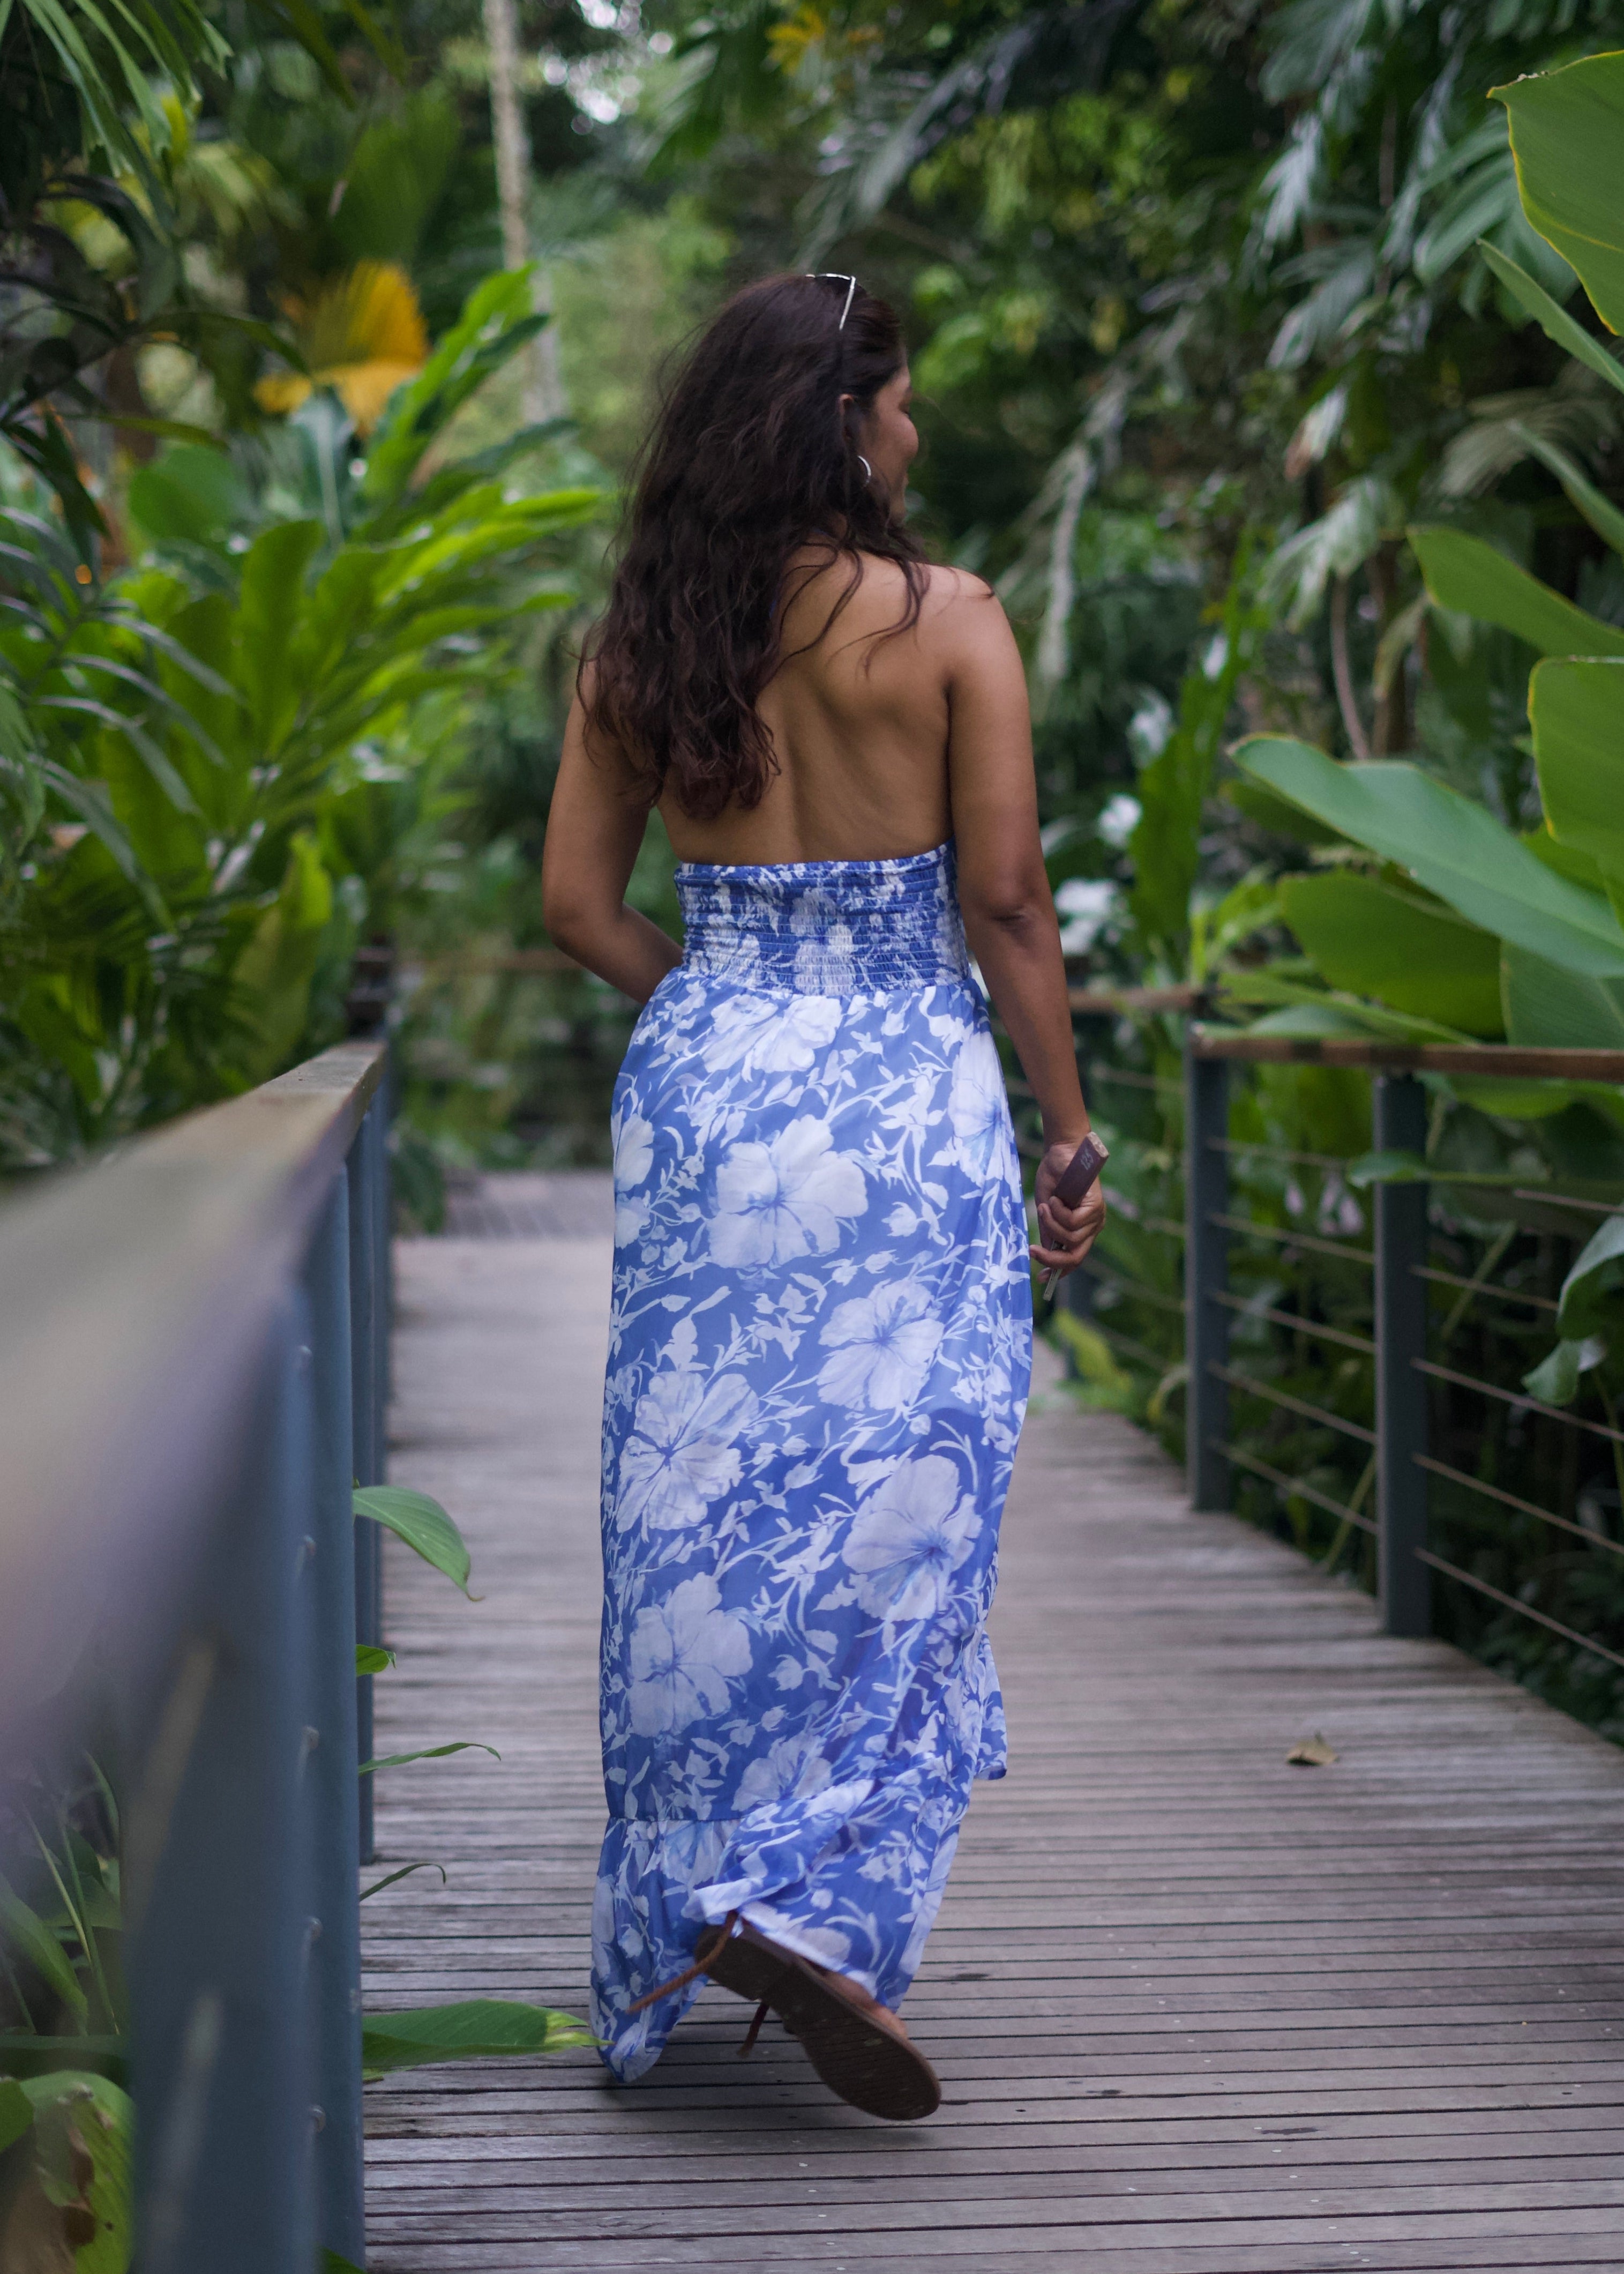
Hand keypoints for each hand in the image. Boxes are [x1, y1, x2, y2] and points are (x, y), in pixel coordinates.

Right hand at [1030, 1137, 1105, 1279]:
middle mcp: (1093, 1227)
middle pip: (1076, 1257)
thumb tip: (1045, 1255)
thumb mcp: (1046, 1211)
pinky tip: (1055, 1199)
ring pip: (1070, 1238)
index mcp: (1083, 1229)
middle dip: (1051, 1258)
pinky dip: (1057, 1213)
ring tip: (1045, 1206)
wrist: (1062, 1152)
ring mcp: (1097, 1218)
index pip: (1075, 1259)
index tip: (1041, 1278)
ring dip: (1050, 1225)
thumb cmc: (1054, 1178)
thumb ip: (1049, 1233)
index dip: (1058, 1270)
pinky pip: (1072, 1223)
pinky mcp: (1096, 1207)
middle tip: (1031, 1250)